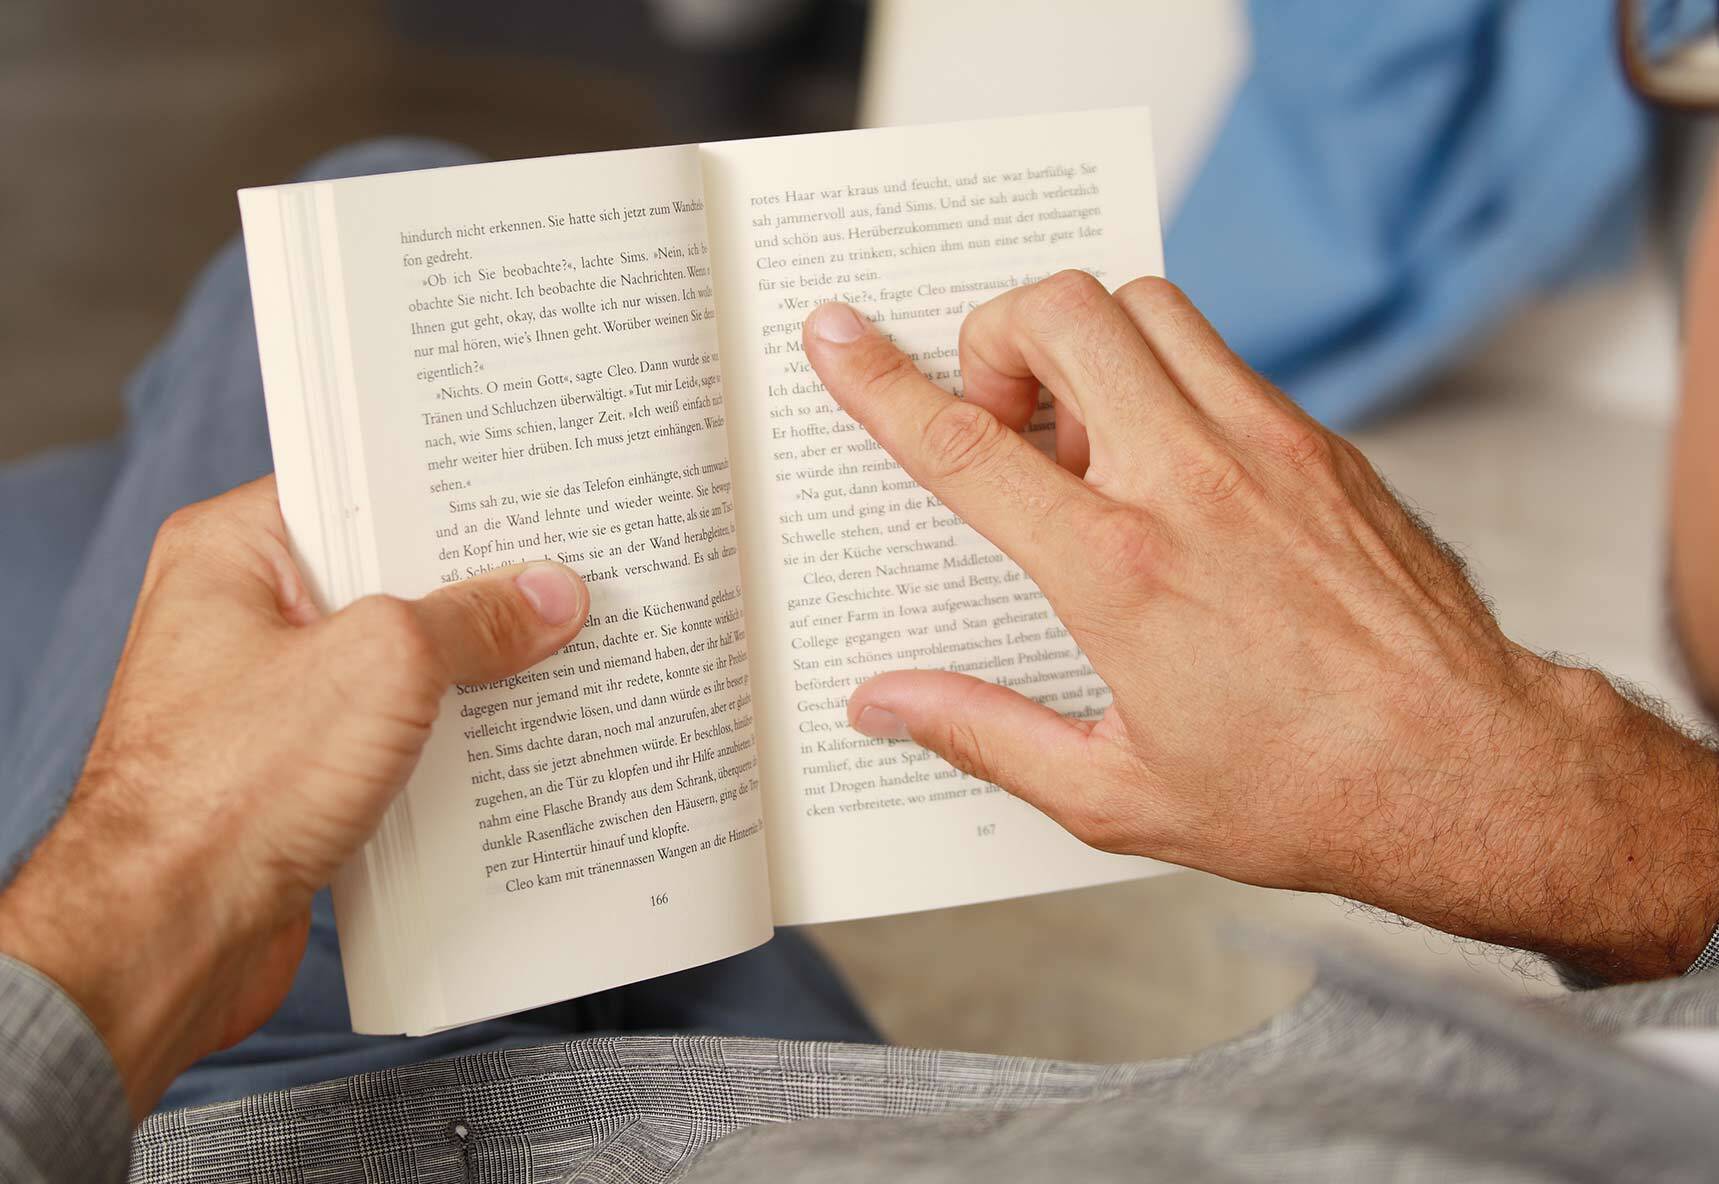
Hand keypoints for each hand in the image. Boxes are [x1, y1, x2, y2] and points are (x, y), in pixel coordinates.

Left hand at [0, 477, 587, 1116]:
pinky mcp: (296, 773)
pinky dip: (448, 739)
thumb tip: (549, 596)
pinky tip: (518, 741)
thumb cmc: (230, 787)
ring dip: (471, 671)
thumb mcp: (384, 665)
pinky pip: (392, 735)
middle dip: (477, 587)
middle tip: (570, 572)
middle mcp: (243, 618)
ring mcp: (269, 700)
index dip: (449, 494)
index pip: (359, 491)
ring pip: (398, 664)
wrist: (168, 936)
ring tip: (567, 651)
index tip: (533, 495)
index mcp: (233, 554)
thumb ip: (475, 619)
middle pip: (388, 580)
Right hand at [803, 274, 1718, 981]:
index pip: (966, 447)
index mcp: (1117, 573)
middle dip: (996, 335)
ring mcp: (1266, 448)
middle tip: (1001, 419)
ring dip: (1085, 340)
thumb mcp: (1115, 794)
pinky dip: (1165, 371)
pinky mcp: (1322, 445)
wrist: (1470, 770)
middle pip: (1060, 314)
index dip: (882, 382)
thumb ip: (983, 734)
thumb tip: (884, 705)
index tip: (837, 336)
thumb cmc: (1299, 795)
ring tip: (1080, 435)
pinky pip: (1219, 354)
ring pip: (1145, 305)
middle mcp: (1188, 483)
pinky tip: (1166, 461)